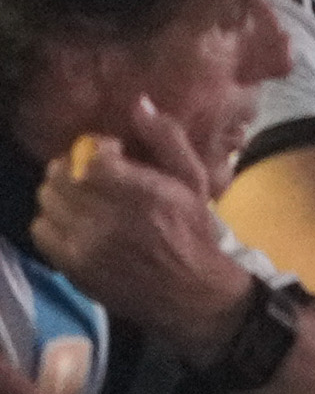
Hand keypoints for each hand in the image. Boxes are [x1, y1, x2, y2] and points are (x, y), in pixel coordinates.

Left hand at [35, 105, 258, 342]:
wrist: (188, 290)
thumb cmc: (193, 229)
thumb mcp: (193, 179)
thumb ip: (166, 139)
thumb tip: (139, 103)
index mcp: (142, 192)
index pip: (91, 158)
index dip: (96, 150)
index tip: (112, 153)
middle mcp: (108, 218)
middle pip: (60, 177)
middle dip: (71, 167)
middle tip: (89, 173)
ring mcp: (85, 244)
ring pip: (47, 202)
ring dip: (60, 193)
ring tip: (80, 197)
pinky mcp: (71, 265)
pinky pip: (41, 230)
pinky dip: (50, 220)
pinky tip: (71, 221)